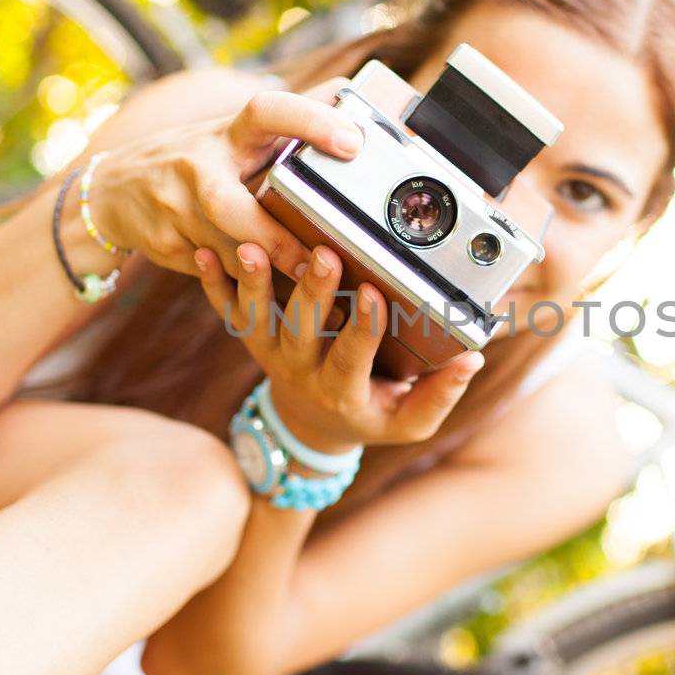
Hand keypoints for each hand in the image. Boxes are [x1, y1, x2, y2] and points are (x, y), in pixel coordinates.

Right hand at [76, 76, 362, 283]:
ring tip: (312, 287)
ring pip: (223, 249)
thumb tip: (349, 90)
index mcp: (227, 133)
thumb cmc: (195, 158)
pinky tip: (273, 299)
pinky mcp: (165, 244)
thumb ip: (291, 117)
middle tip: (319, 258)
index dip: (310, 120)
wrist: (113, 191)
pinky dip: (244, 285)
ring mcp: (174, 208)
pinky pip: (212, 272)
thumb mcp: (234, 131)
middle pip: (228, 205)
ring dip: (264, 271)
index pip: (267, 111)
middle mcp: (196, 166)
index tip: (353, 142)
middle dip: (272, 236)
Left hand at [195, 240, 485, 449]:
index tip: (377, 295)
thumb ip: (438, 395)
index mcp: (342, 390)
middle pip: (303, 331)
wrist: (310, 426)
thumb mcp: (406, 420)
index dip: (366, 328)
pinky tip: (203, 252)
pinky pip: (226, 311)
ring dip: (253, 283)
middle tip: (323, 254)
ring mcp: (270, 353)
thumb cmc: (367, 415)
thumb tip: (470, 361)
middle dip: (314, 292)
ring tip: (252, 247)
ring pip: (257, 318)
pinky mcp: (250, 337)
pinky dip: (212, 284)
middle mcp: (300, 370)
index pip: (354, 358)